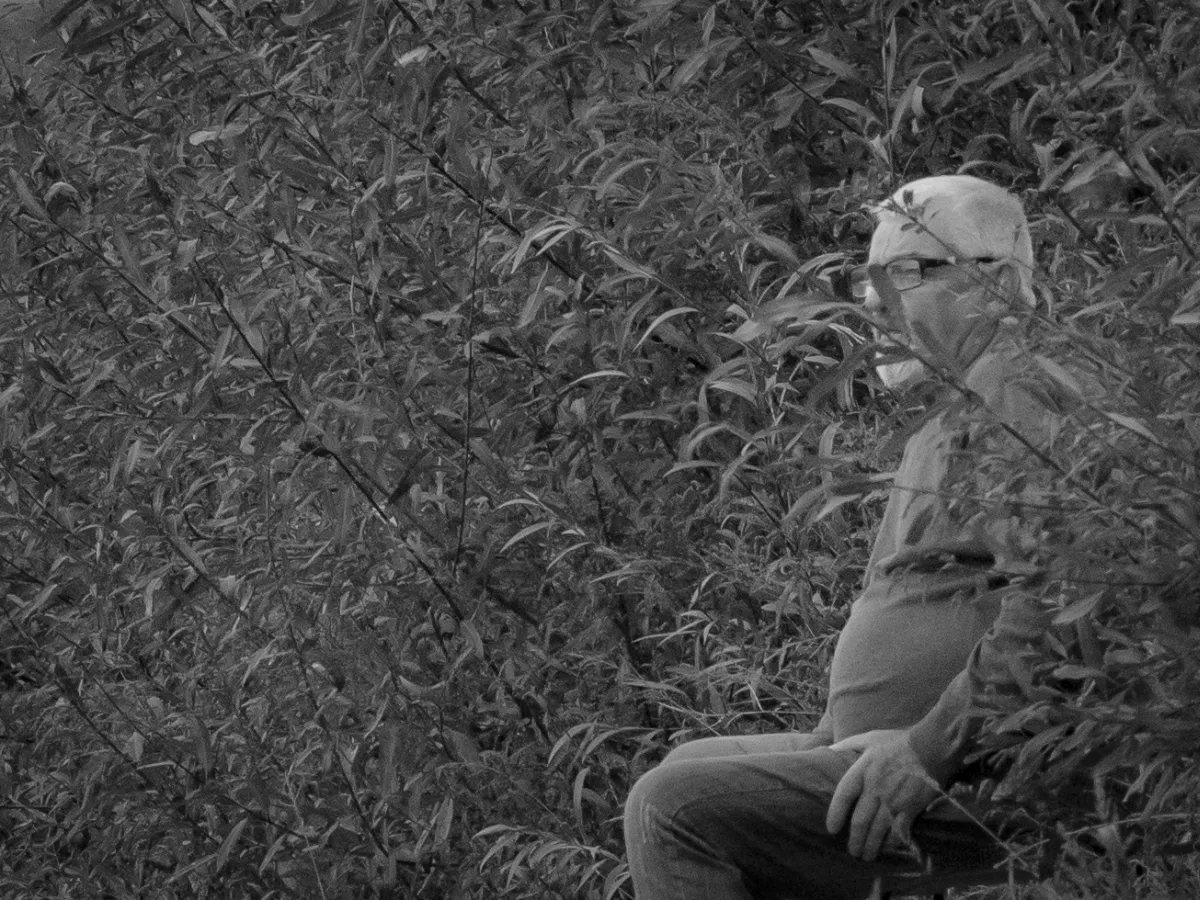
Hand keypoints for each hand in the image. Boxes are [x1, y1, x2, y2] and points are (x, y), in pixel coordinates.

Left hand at [825, 729, 940, 861]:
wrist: (932, 747)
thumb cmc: (898, 742)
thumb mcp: (869, 738)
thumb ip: (847, 745)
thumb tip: (827, 750)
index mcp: (863, 769)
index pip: (843, 795)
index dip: (835, 813)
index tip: (831, 829)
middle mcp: (876, 788)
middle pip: (860, 820)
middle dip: (854, 839)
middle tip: (851, 851)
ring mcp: (894, 800)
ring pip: (877, 830)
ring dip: (870, 846)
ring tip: (865, 856)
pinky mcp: (911, 808)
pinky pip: (898, 831)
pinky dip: (890, 843)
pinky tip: (886, 849)